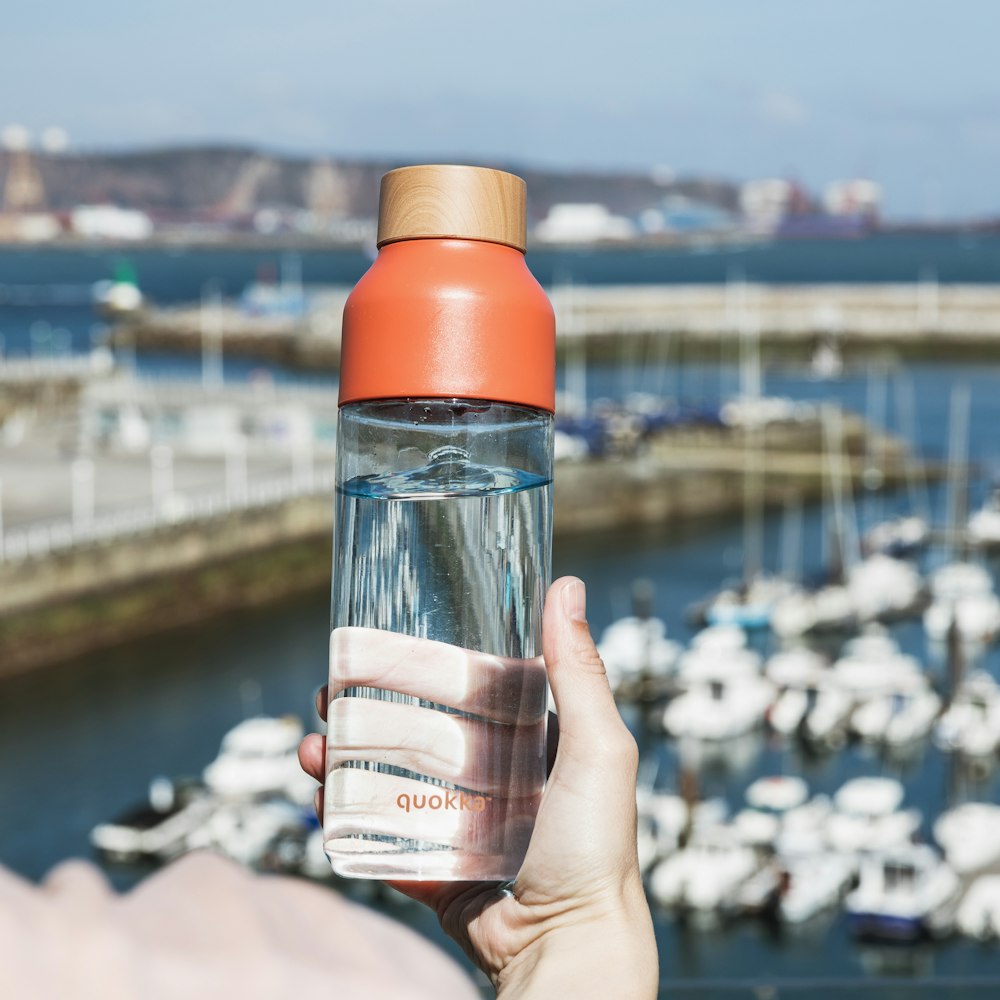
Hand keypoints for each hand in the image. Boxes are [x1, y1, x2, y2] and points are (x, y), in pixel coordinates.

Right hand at [299, 577, 657, 998]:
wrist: (568, 948)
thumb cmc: (593, 849)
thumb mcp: (596, 748)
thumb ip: (580, 673)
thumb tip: (566, 585)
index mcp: (529, 745)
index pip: (465, 692)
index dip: (419, 668)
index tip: (379, 650)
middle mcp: (493, 780)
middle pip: (414, 732)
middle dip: (365, 712)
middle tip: (328, 698)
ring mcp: (459, 826)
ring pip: (387, 780)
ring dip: (343, 761)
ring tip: (314, 752)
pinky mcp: (433, 870)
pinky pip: (380, 839)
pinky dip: (346, 819)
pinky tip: (320, 802)